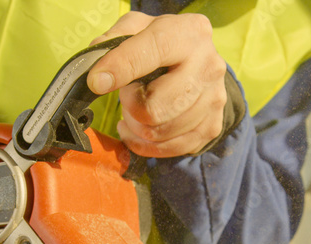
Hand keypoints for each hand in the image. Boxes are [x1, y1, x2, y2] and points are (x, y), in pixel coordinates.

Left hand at [88, 12, 226, 157]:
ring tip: (136, 109)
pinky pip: (169, 149)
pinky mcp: (212, 127)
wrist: (200, 63)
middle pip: (154, 108)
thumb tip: (98, 74)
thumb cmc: (162, 44)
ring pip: (158, 133)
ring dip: (136, 126)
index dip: (120, 69)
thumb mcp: (138, 27)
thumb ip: (114, 40)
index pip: (152, 52)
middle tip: (127, 95)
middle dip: (129, 106)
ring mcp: (214, 100)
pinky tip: (139, 130)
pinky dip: (145, 144)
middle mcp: (208, 67)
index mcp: (189, 33)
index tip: (96, 82)